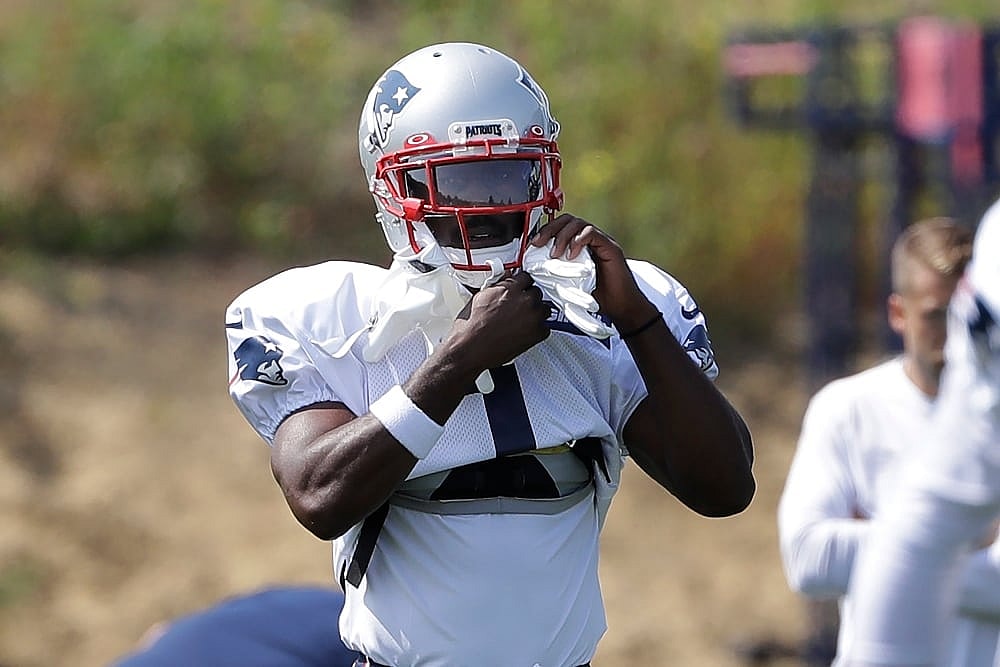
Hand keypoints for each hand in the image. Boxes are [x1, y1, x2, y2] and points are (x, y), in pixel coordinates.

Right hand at [445, 271, 550, 370]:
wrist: (470, 348)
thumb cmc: (471, 327)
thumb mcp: (481, 297)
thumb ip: (498, 286)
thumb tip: (505, 280)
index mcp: (510, 288)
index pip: (526, 277)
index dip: (523, 284)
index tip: (522, 288)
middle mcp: (524, 300)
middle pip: (537, 292)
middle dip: (529, 298)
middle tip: (519, 307)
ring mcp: (533, 317)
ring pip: (544, 308)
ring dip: (536, 312)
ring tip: (522, 321)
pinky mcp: (538, 333)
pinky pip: (546, 327)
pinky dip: (538, 330)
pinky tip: (525, 332)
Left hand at [531, 213, 654, 326]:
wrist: (621, 307)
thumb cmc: (598, 298)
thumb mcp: (568, 285)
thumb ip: (554, 275)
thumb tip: (533, 272)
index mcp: (579, 246)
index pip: (560, 227)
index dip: (544, 232)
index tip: (533, 244)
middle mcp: (590, 240)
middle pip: (567, 220)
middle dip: (549, 229)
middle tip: (538, 244)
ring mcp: (601, 242)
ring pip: (578, 224)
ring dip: (562, 236)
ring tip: (555, 254)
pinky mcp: (610, 247)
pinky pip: (592, 233)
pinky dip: (578, 241)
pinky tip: (572, 255)